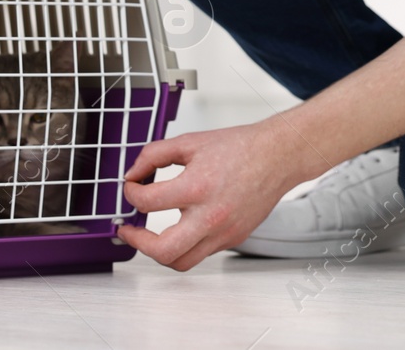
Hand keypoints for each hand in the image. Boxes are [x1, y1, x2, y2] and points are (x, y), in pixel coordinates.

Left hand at [120, 120, 317, 270]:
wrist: (276, 157)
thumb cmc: (239, 148)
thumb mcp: (190, 142)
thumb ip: (154, 155)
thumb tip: (133, 174)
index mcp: (198, 187)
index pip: (148, 202)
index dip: (131, 194)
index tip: (131, 188)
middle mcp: (211, 216)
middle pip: (163, 250)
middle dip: (137, 242)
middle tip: (129, 230)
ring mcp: (224, 232)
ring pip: (181, 262)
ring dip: (158, 252)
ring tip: (149, 237)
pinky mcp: (232, 239)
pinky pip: (200, 253)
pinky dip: (184, 245)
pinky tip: (180, 228)